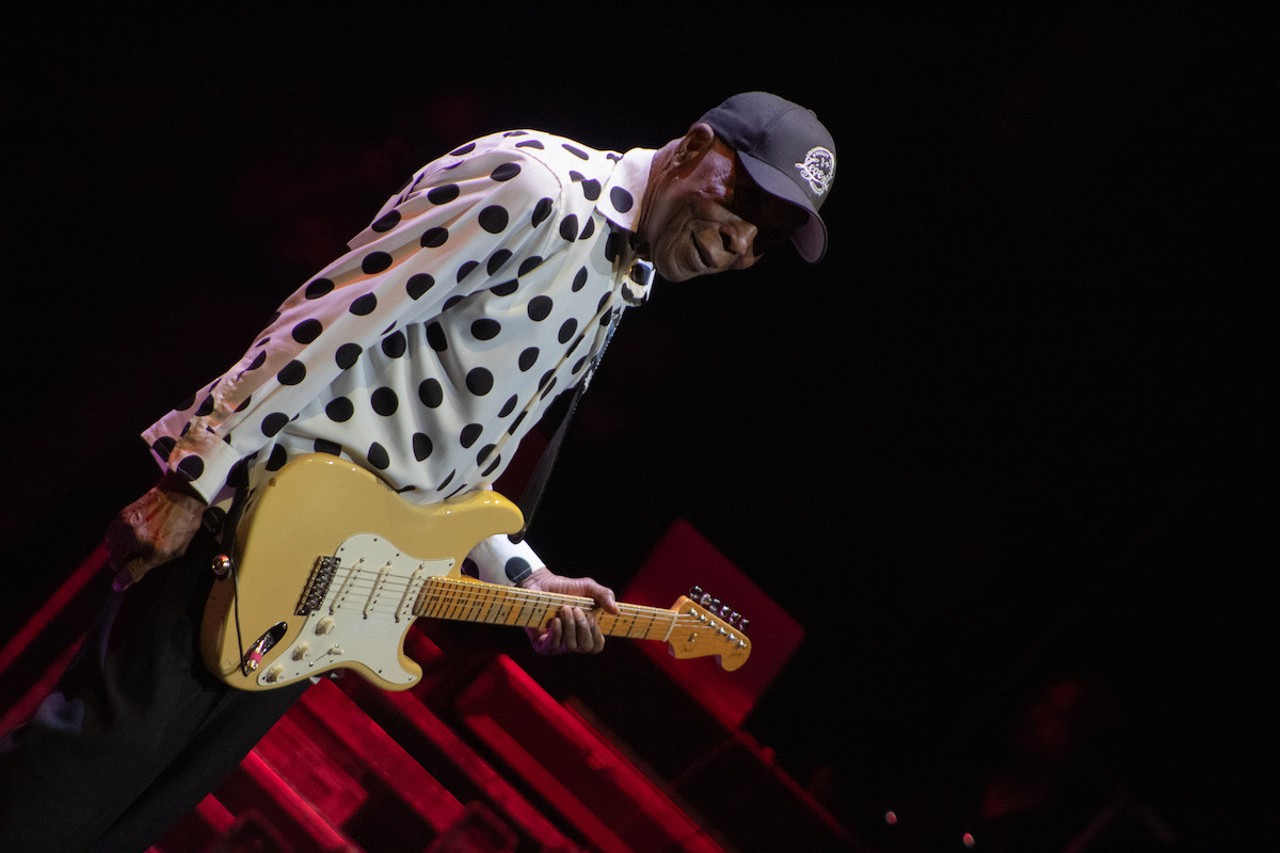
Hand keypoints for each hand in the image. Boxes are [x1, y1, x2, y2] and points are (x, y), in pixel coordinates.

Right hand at [105, 472, 206, 589]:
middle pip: (115, 562)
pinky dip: (114, 540)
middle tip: (129, 563)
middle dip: (121, 566)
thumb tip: (136, 574)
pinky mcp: (121, 516)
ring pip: (110, 549)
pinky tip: (124, 539)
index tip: (119, 584)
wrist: (181, 495)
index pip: (130, 572)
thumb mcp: (177, 550)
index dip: (122, 581)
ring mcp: (127, 527)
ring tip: (128, 550)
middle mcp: (138, 540)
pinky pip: (109, 535)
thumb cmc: (184, 523)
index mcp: (156, 551)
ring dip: (117, 553)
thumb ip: (155, 563)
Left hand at [520, 568, 617, 654]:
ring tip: (564, 609)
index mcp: (585, 632)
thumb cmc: (564, 587)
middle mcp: (572, 642)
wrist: (540, 583)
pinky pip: (553, 646)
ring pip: (571, 646)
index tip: (592, 617)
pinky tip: (555, 619)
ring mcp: (557, 646)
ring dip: (569, 625)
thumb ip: (604, 595)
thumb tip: (616, 610)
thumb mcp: (588, 587)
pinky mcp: (542, 645)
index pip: (597, 646)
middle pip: (585, 647)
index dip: (597, 634)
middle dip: (583, 627)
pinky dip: (557, 632)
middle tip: (576, 609)